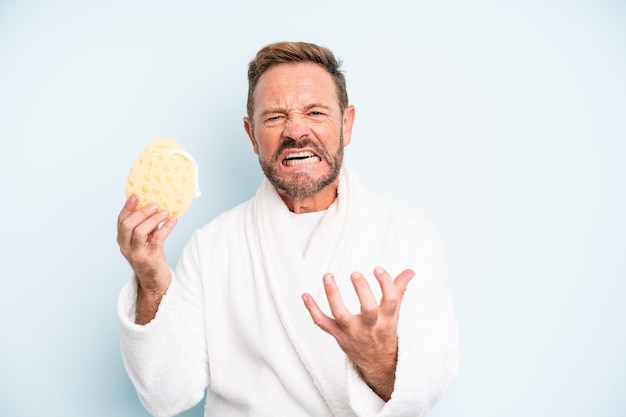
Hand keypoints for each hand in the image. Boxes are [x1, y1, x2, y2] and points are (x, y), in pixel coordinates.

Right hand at [117, 194, 175, 322]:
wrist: (155, 281)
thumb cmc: (151, 256)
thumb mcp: (145, 240)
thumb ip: (146, 225)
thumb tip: (156, 204)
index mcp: (123, 240)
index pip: (121, 221)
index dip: (127, 207)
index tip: (136, 195)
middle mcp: (126, 247)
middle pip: (128, 225)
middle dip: (142, 212)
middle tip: (156, 204)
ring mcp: (136, 254)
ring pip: (140, 232)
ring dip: (154, 219)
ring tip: (166, 212)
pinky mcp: (149, 259)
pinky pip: (157, 239)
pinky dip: (166, 228)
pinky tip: (174, 221)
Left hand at [302, 266, 414, 400]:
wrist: (377, 362)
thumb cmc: (383, 331)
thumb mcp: (393, 313)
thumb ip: (399, 289)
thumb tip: (409, 271)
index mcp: (386, 318)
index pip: (391, 300)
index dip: (386, 284)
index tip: (378, 269)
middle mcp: (370, 326)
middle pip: (368, 310)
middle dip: (362, 291)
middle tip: (355, 274)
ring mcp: (352, 332)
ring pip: (341, 315)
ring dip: (332, 295)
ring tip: (328, 276)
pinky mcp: (338, 335)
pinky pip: (323, 324)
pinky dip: (312, 310)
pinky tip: (305, 295)